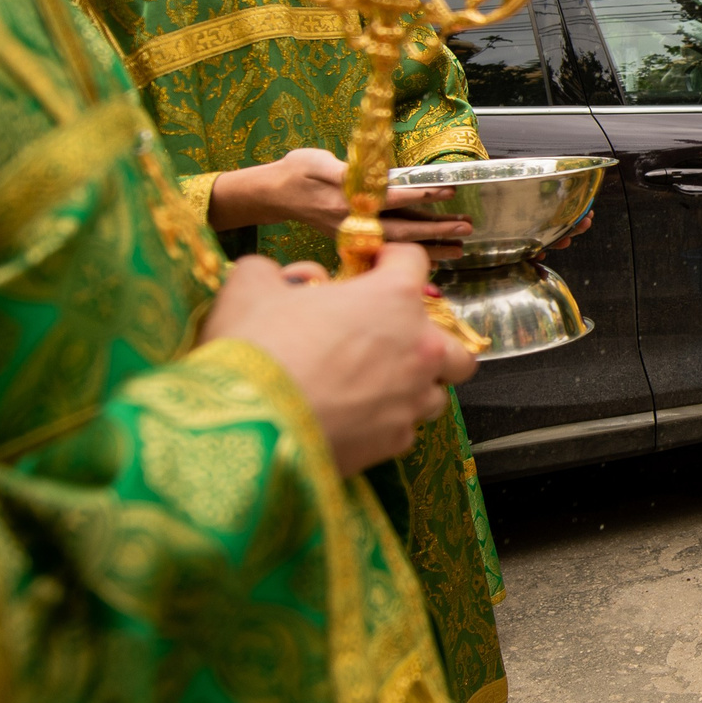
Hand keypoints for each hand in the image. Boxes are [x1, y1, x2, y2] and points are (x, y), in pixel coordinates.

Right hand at [200, 245, 477, 474]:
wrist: (248, 429)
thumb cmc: (256, 349)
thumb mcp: (252, 288)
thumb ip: (276, 273)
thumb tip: (291, 279)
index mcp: (394, 299)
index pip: (414, 261)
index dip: (390, 259)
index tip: (373, 266)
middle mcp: (419, 348)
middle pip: (453, 341)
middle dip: (427, 336)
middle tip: (389, 337)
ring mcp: (412, 399)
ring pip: (436, 391)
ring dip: (413, 384)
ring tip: (373, 383)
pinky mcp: (395, 442)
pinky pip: (404, 427)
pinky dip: (387, 421)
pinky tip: (355, 418)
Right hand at [211, 148, 475, 261]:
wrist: (272, 194)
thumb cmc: (297, 171)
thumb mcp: (318, 161)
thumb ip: (346, 169)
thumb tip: (376, 173)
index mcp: (345, 198)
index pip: (390, 198)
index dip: (419, 196)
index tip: (446, 191)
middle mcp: (351, 222)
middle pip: (401, 230)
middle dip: (435, 230)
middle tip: (466, 227)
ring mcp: (352, 235)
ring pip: (397, 245)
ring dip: (430, 246)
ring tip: (460, 246)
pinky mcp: (351, 241)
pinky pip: (386, 252)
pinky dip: (411, 256)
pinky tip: (435, 258)